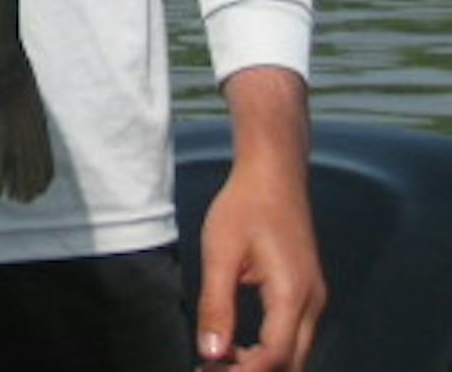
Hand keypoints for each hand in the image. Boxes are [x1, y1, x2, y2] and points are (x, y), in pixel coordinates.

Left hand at [196, 68, 325, 369]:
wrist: (274, 173)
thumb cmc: (245, 205)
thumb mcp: (220, 253)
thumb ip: (216, 305)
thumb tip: (211, 353)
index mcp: (292, 294)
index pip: (275, 355)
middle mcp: (312, 302)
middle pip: (292, 361)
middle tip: (212, 371)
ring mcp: (313, 297)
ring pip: (295, 351)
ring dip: (262, 364)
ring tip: (219, 363)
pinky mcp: (306, 292)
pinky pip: (293, 334)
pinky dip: (270, 350)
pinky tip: (238, 346)